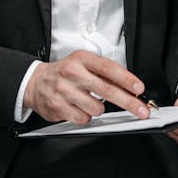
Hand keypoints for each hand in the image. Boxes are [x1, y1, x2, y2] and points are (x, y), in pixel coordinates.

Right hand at [23, 50, 150, 124]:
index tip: (139, 89)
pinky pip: (84, 119)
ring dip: (97, 109)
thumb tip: (129, 87)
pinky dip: (84, 116)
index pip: (108, 68)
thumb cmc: (64, 73)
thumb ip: (104, 73)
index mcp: (81, 59)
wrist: (35, 82)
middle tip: (142, 110)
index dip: (126, 79)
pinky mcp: (58, 107)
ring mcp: (64, 90)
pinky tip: (77, 107)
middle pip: (107, 90)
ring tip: (87, 101)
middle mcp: (73, 73)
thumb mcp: (83, 64)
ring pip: (97, 109)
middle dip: (129, 103)